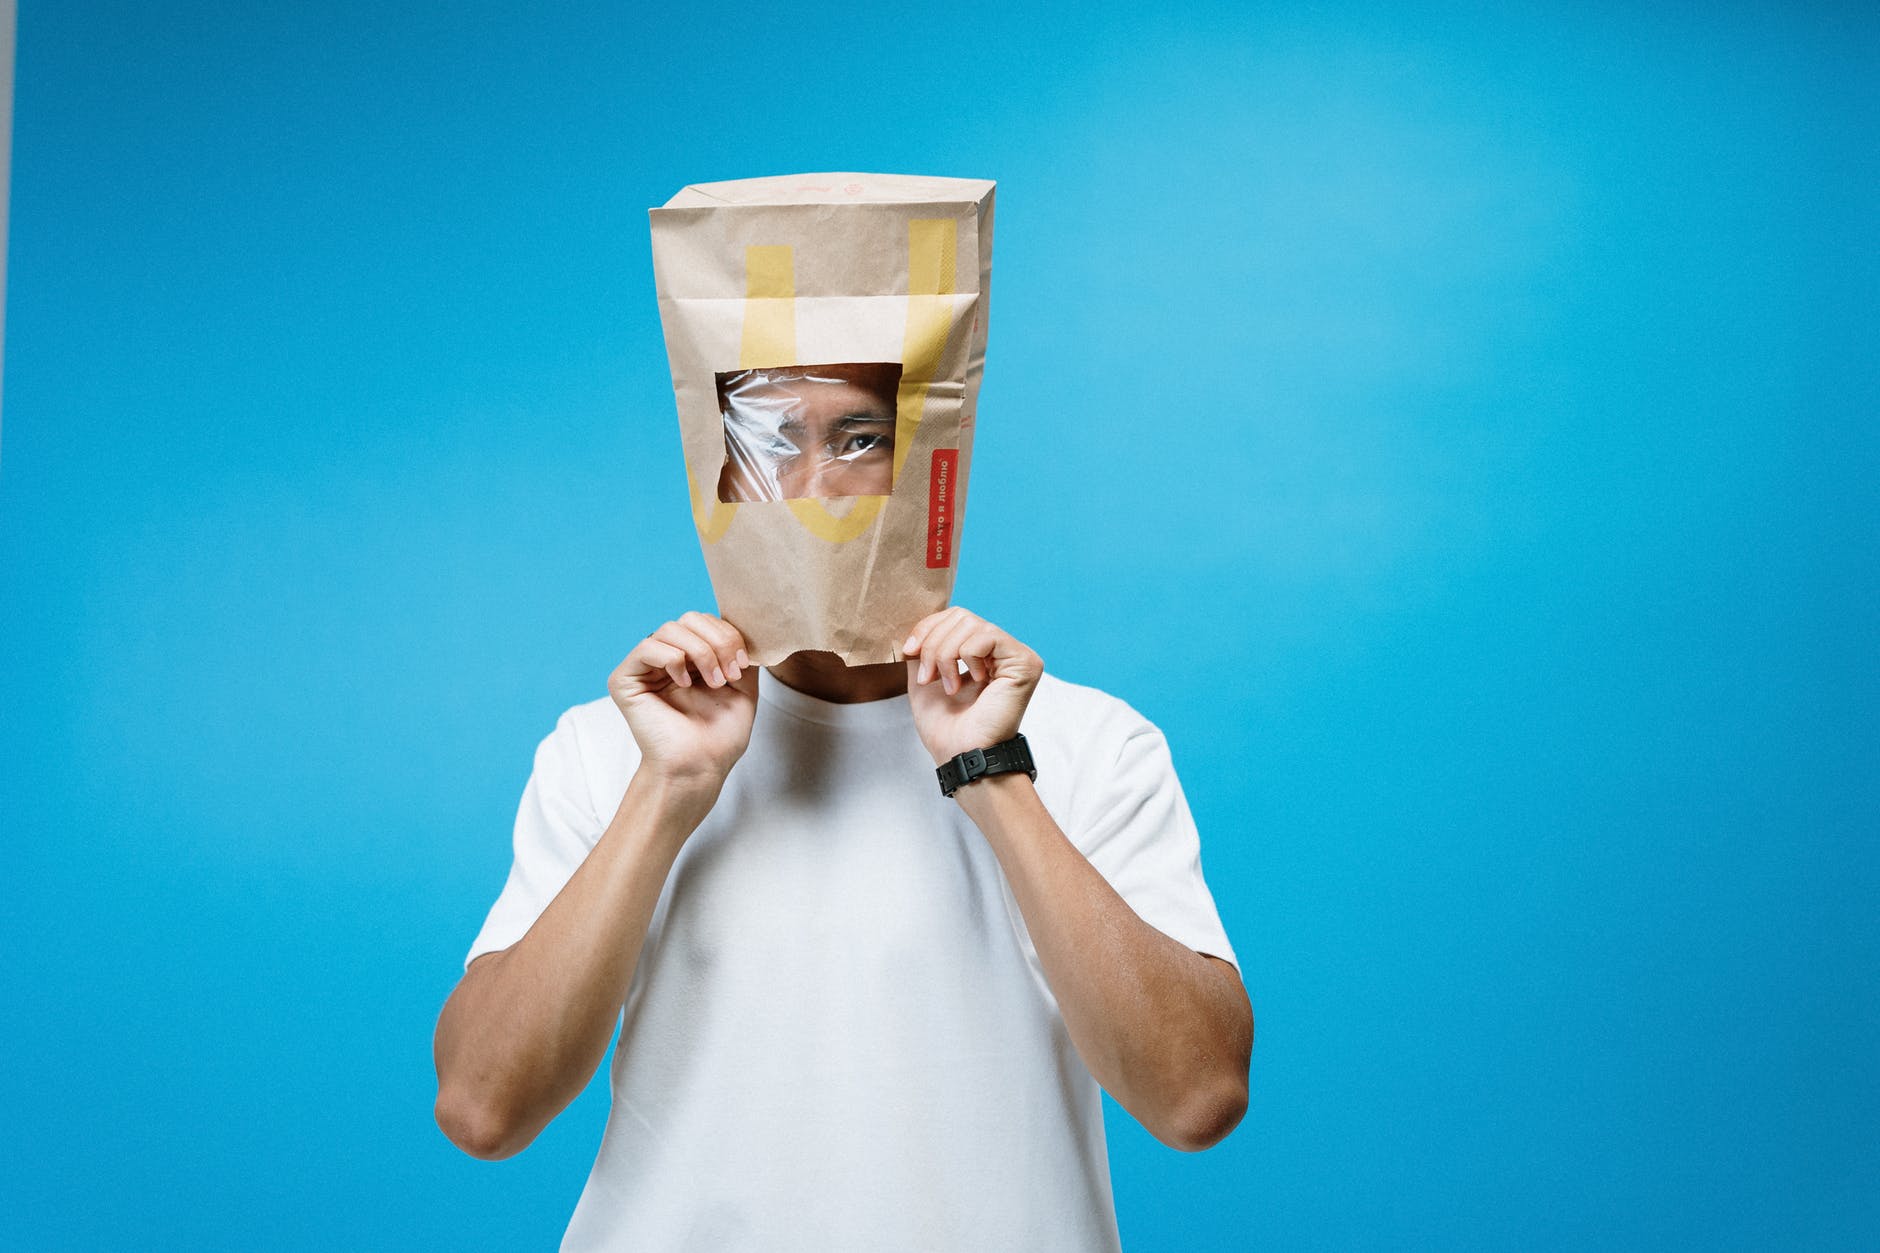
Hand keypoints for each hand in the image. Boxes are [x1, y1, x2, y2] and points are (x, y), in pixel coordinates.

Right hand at [608, 611, 757, 786]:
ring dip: (700, 652)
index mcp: (691, 659)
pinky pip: (647, 647)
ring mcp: (645, 668)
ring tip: (713, 682)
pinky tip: (683, 684)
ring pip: (669, 629)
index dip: (727, 635)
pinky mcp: (624, 680)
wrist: (699, 768)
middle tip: (728, 675)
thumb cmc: (719, 737)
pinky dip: (672, 659)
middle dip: (717, 641)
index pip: (705, 622)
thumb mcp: (743, 687)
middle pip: (689, 619)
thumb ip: (740, 653)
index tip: (743, 666)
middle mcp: (667, 659)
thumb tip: (739, 624)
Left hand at [903, 607, 1043, 764]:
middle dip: (934, 643)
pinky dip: (969, 657)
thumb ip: (922, 651)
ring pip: (972, 624)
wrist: (961, 754)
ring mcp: (1015, 655)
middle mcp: (1000, 650)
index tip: (909, 651)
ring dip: (947, 655)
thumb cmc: (946, 728)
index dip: (927, 627)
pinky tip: (974, 683)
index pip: (954, 617)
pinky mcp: (1024, 661)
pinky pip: (988, 636)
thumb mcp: (923, 680)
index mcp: (980, 653)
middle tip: (927, 677)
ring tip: (949, 687)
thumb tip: (914, 628)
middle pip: (961, 616)